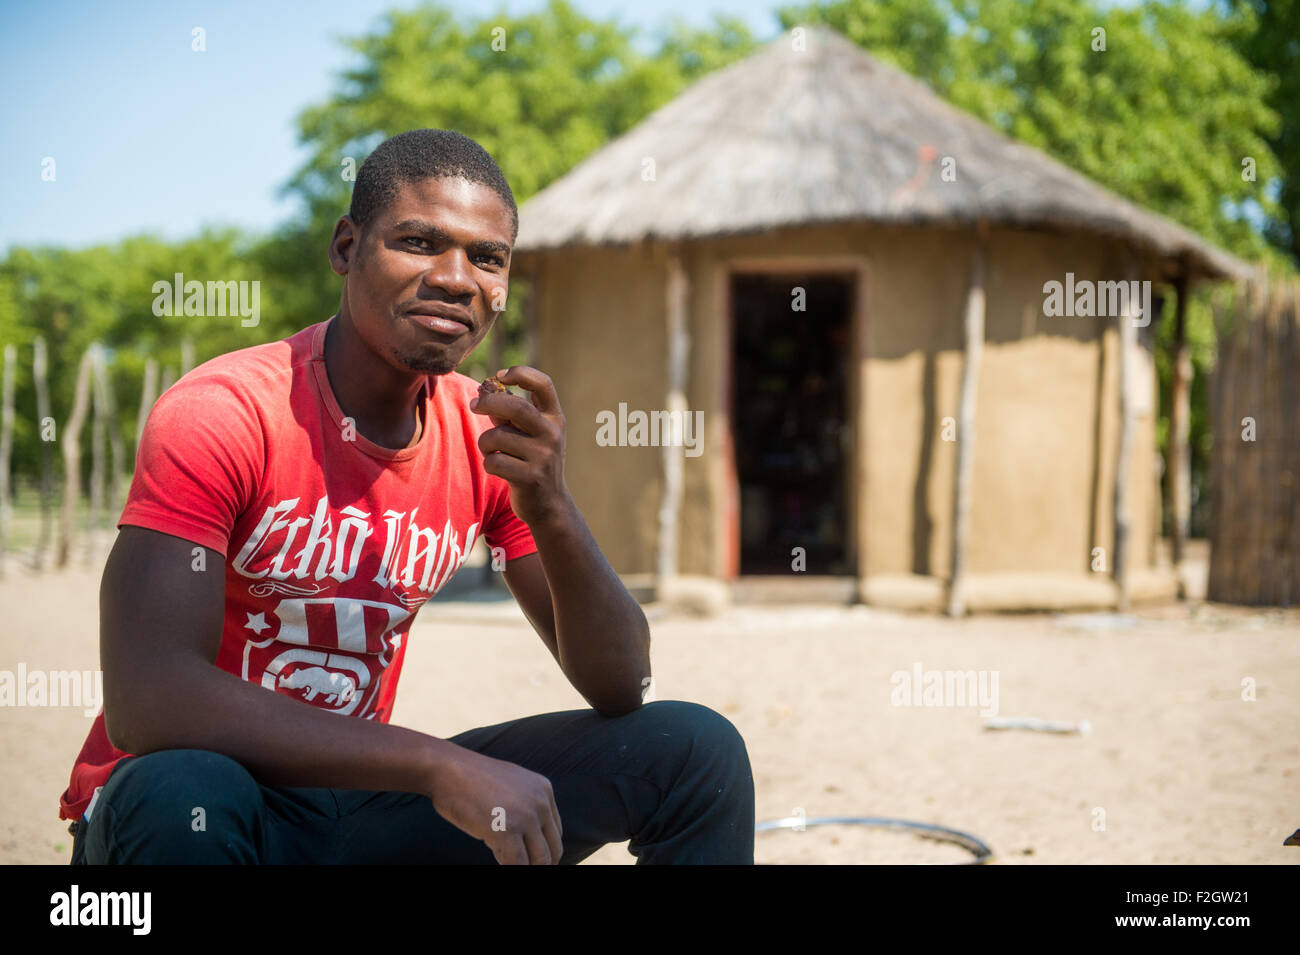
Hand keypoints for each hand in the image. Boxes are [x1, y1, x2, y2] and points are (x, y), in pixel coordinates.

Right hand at [428, 746, 563, 864]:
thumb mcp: (510, 786)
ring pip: (538, 860)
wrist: (446, 768)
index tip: (534, 862)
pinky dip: (511, 870)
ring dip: (527, 869)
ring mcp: (525, 816)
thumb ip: (525, 805)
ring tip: (512, 867)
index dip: (546, 852)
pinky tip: (499, 864)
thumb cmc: (471, 780)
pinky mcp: (506, 830)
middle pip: (552, 848)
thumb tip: (528, 836)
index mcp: (544, 789)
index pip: (555, 832)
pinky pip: (517, 863)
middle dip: (541, 865)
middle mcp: (540, 802)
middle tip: (527, 870)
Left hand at [470, 366, 572, 528]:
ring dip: (485, 443)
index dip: (521, 374)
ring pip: (497, 437)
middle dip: (488, 403)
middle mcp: (552, 434)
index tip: (500, 375)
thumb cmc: (532, 461)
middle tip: (474, 406)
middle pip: (515, 407)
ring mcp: (543, 456)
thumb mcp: (528, 435)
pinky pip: (494, 461)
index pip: (543, 384)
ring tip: (492, 452)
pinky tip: (499, 469)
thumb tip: (483, 391)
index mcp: (554, 418)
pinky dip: (489, 463)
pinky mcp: (530, 477)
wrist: (549, 504)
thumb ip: (509, 415)